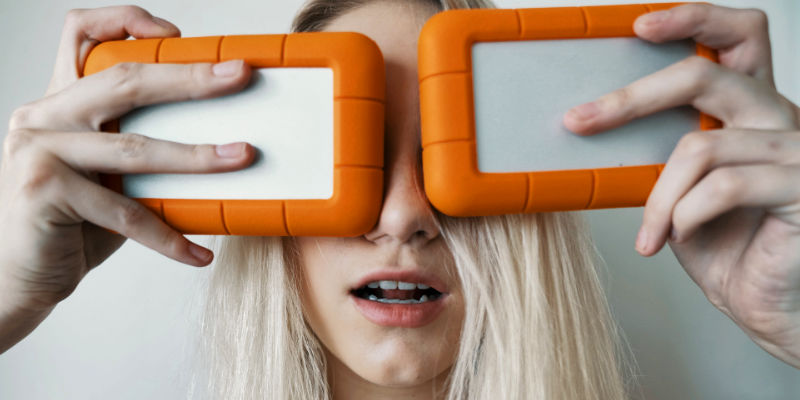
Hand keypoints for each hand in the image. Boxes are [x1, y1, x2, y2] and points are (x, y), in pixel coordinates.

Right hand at [0, 6, 253, 351]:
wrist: (20, 276)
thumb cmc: (74, 222)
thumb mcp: (108, 174)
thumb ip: (139, 145)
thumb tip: (223, 139)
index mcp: (60, 100)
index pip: (81, 33)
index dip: (127, 20)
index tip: (179, 35)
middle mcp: (44, 115)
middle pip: (124, 81)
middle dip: (190, 77)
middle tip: (238, 77)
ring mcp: (39, 150)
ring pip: (133, 147)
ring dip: (197, 156)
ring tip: (242, 157)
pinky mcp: (42, 190)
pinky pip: (124, 213)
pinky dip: (167, 236)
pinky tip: (198, 253)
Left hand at [564, 4, 799, 367]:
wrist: (765, 302)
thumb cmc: (724, 246)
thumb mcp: (678, 190)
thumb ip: (658, 153)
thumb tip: (592, 126)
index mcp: (750, 110)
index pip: (737, 37)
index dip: (693, 19)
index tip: (638, 27)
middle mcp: (778, 118)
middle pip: (705, 75)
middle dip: (631, 98)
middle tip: (581, 121)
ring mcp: (795, 151)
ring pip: (699, 145)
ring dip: (659, 196)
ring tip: (651, 232)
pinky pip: (724, 186)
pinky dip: (685, 215)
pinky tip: (679, 237)